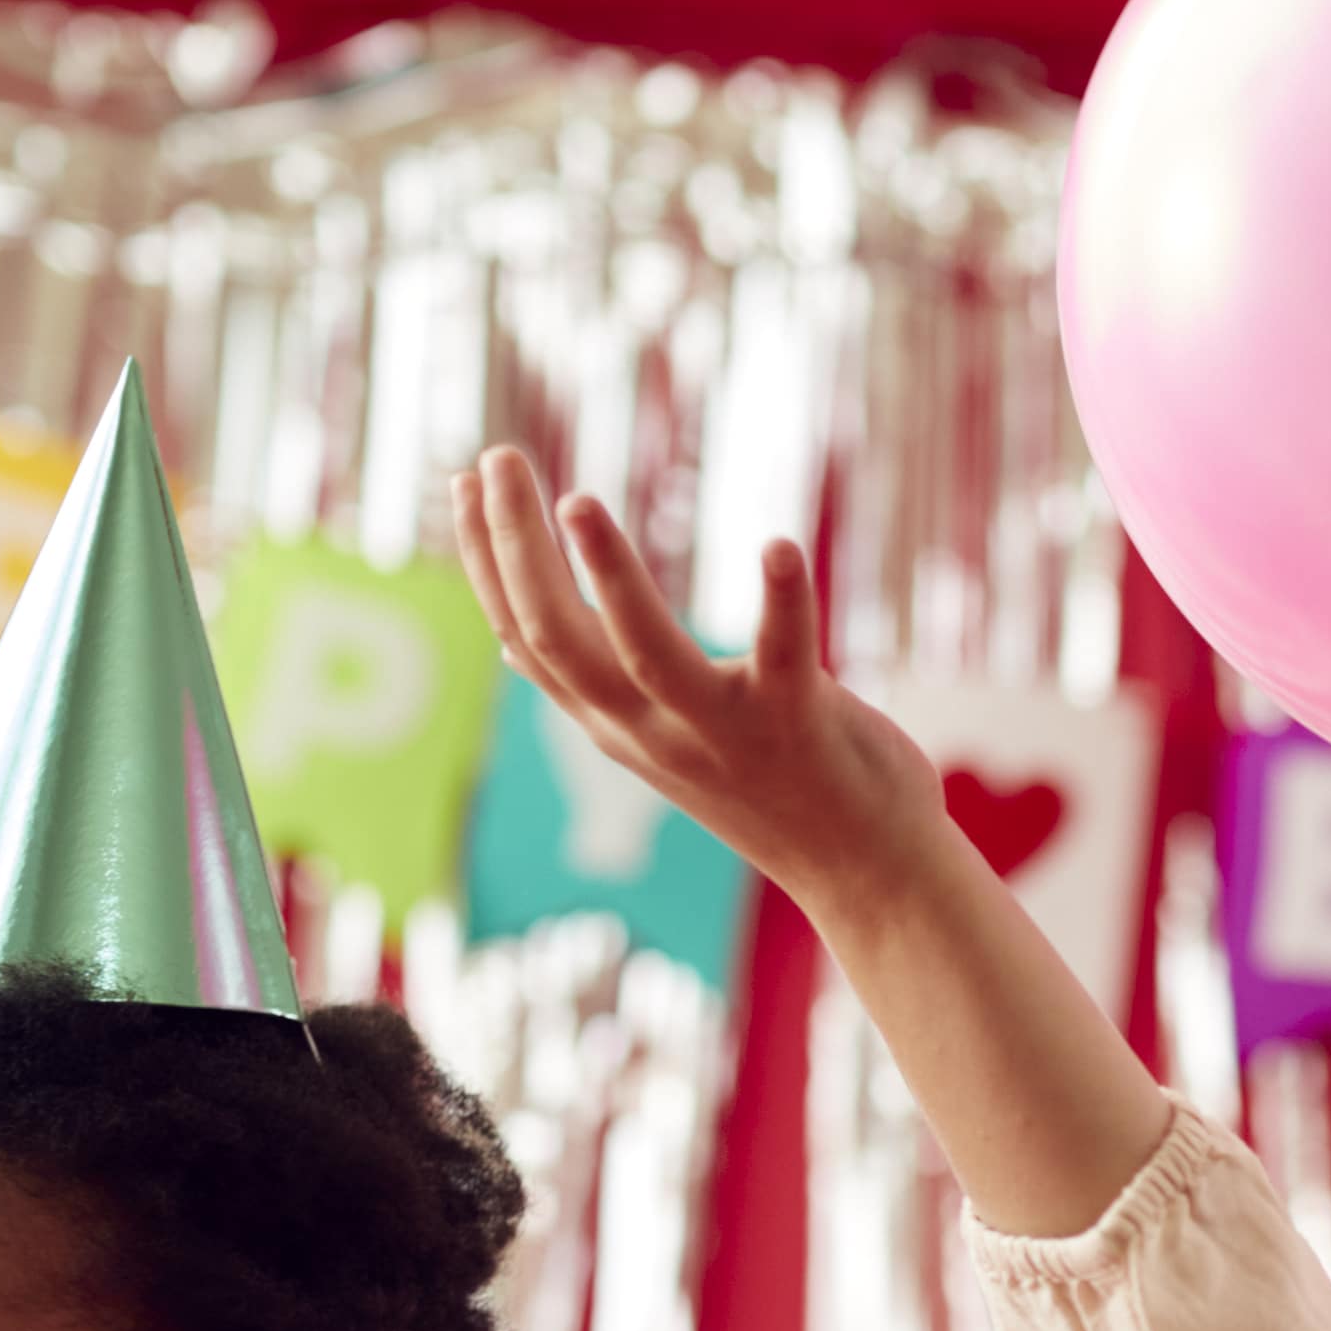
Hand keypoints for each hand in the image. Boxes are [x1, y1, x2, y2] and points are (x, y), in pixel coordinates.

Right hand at [451, 451, 957, 922]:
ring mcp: (722, 735)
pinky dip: (781, 602)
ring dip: (609, 578)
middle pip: (557, 638)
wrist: (868, 876)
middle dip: (515, 547)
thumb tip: (511, 652)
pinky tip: (779, 545)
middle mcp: (652, 733)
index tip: (462, 480)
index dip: (486, 562)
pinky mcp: (799, 726)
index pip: (524, 637)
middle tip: (500, 455)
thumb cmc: (771, 789)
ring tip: (577, 503)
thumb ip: (595, 692)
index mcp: (615, 724)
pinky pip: (784, 657)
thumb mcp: (662, 739)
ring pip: (644, 657)